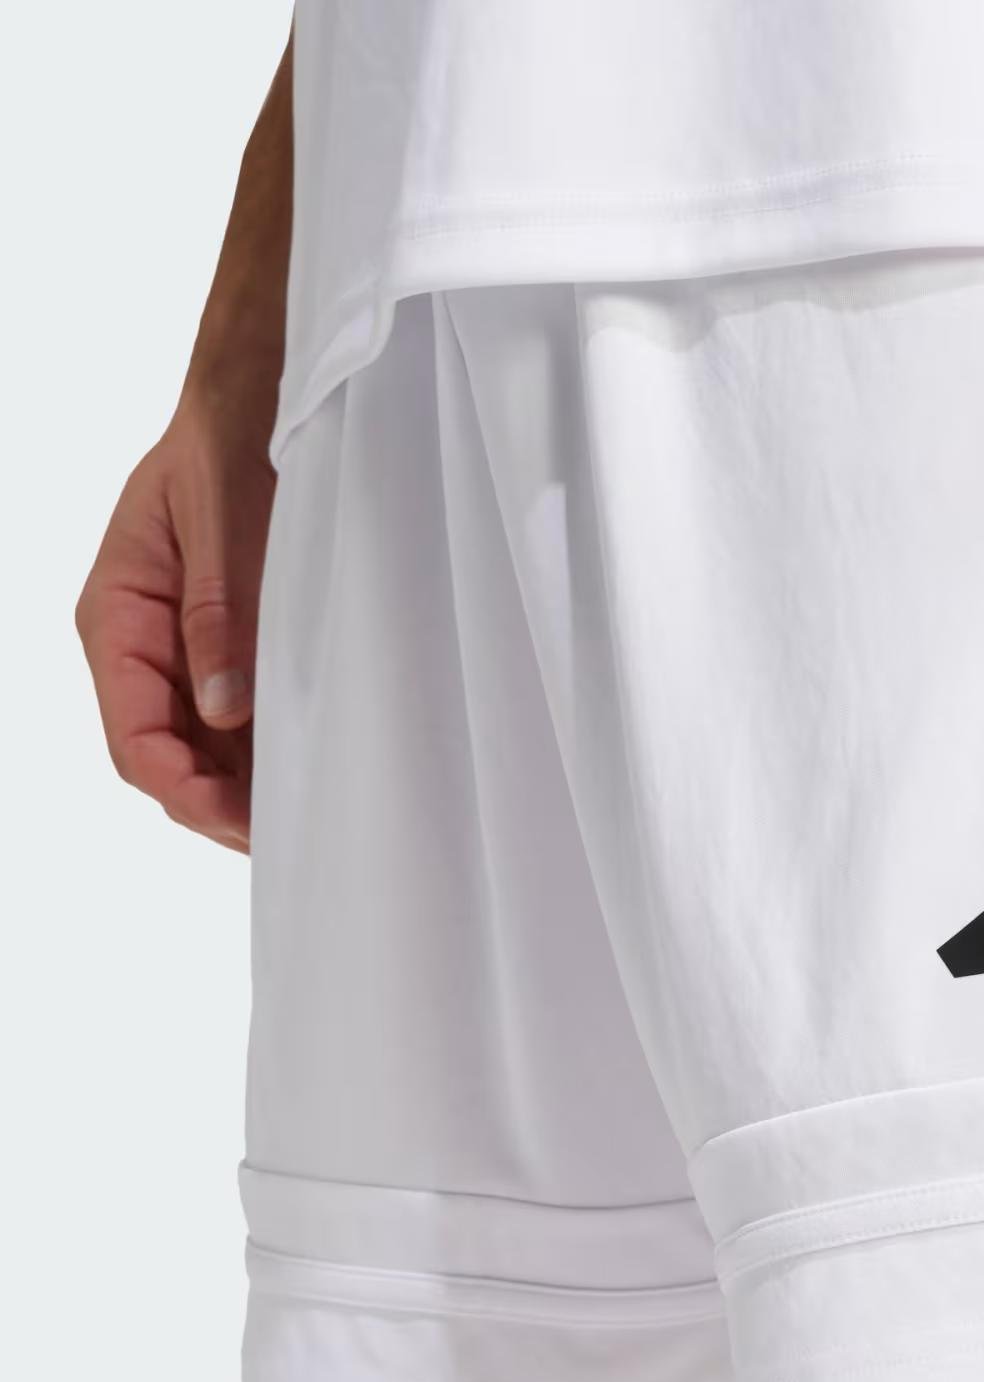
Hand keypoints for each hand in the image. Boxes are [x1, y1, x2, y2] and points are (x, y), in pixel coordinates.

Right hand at [76, 368, 276, 854]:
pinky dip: (272, 754)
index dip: (186, 793)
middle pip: (169, 759)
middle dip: (223, 806)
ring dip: (251, 788)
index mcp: (118, 614)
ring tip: (315, 819)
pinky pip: (242, 722)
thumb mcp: (226, 514)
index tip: (244, 824)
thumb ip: (223, 609)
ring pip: (207, 752)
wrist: (261, 392)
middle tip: (296, 840)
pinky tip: (316, 772)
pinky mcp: (232, 651)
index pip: (134, 736)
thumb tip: (223, 709)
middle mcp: (144, 645)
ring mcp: (187, 653)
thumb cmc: (233, 434)